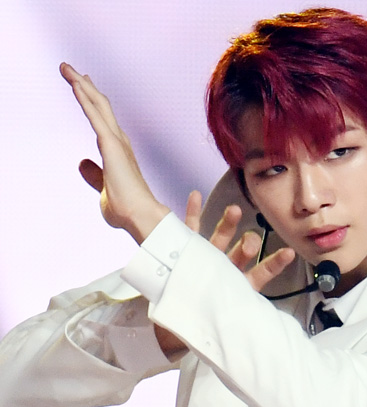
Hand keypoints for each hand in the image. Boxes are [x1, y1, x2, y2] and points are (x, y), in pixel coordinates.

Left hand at [60, 62, 168, 243]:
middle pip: (100, 108)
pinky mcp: (110, 144)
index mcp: (118, 153)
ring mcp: (116, 142)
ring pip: (96, 105)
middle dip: (86, 87)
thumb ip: (93, 175)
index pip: (103, 122)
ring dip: (81, 85)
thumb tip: (82, 163)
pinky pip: (93, 114)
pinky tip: (74, 84)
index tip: (85, 89)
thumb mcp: (103, 189)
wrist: (140, 218)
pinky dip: (83, 97)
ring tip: (66, 68)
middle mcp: (120, 142)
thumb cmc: (127, 210)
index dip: (94, 104)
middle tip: (74, 71)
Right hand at [155, 192, 294, 356]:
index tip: (289, 253)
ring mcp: (208, 257)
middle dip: (247, 244)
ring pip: (220, 238)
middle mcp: (226, 268)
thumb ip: (236, 327)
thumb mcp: (221, 326)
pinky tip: (195, 196)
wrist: (174, 323)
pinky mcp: (188, 251)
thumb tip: (255, 347)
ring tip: (234, 211)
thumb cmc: (203, 321)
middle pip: (241, 252)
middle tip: (250, 240)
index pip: (260, 273)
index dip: (274, 263)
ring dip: (227, 224)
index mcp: (238, 285)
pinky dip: (192, 213)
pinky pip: (190, 230)